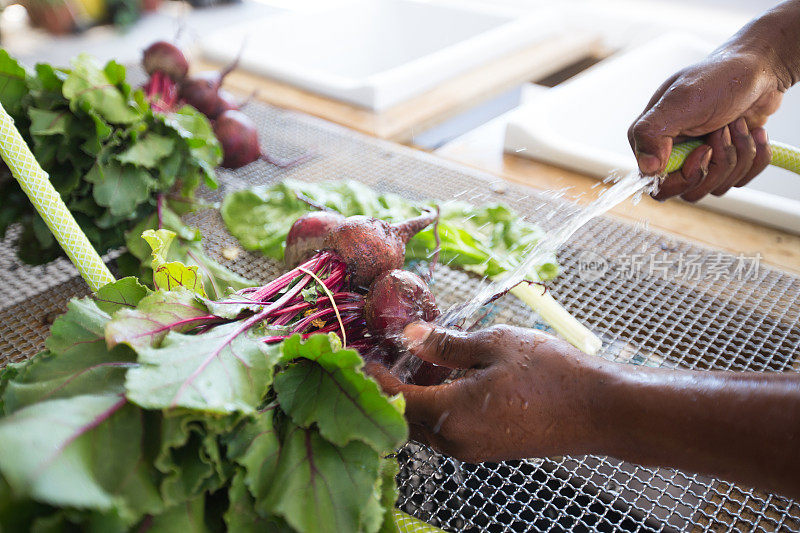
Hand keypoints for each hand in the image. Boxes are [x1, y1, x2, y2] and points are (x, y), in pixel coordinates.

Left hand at [368, 323, 603, 462]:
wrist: (600, 410)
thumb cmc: (552, 374)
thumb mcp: (494, 345)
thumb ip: (446, 344)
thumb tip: (410, 336)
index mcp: (453, 415)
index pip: (394, 398)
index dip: (373, 376)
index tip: (359, 356)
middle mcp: (456, 441)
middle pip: (404, 418)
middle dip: (389, 389)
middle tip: (383, 356)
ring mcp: (472, 450)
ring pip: (425, 427)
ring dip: (413, 399)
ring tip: (413, 363)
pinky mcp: (487, 449)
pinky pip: (447, 431)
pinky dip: (436, 408)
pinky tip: (445, 380)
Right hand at [629, 48, 783, 200]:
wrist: (760, 69)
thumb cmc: (719, 78)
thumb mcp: (680, 100)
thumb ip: (651, 133)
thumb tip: (646, 167)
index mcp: (652, 140)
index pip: (658, 185)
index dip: (685, 175)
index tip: (704, 149)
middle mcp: (672, 153)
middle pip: (690, 189)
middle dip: (717, 163)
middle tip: (723, 131)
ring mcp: (698, 159)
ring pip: (716, 187)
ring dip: (738, 155)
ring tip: (738, 124)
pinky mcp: (723, 161)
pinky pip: (739, 180)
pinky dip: (755, 157)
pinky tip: (753, 132)